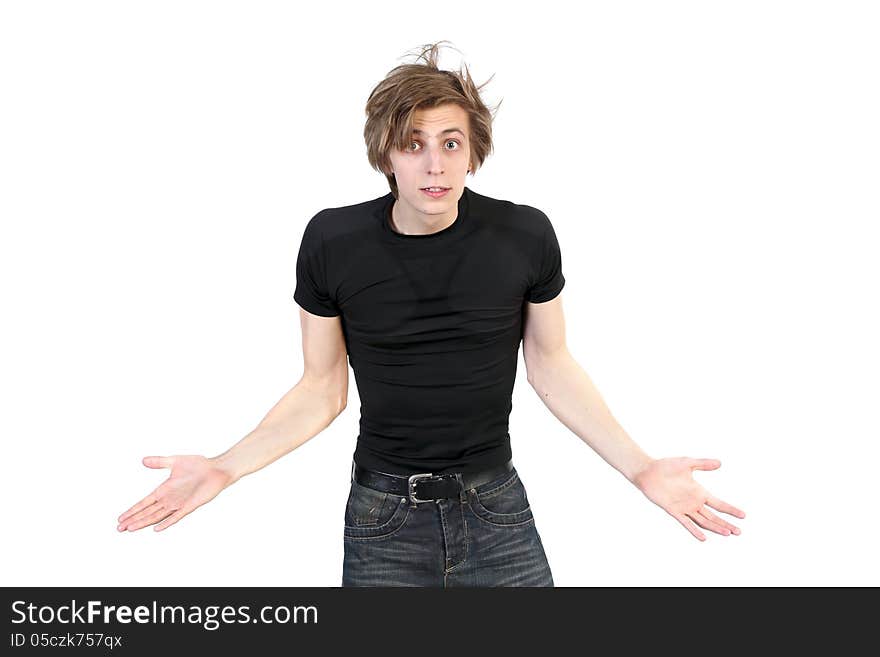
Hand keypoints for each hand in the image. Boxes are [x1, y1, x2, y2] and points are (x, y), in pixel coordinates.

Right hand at [117, 455, 233, 532]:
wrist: (217, 469)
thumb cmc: (199, 465)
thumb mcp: (175, 461)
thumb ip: (159, 462)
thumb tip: (143, 460)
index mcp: (164, 489)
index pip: (144, 503)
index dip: (132, 510)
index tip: (120, 518)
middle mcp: (169, 499)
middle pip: (147, 512)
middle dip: (133, 520)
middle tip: (118, 528)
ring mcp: (179, 503)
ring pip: (157, 516)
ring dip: (144, 522)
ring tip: (130, 529)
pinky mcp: (190, 505)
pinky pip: (176, 516)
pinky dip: (166, 522)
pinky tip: (156, 529)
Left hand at [632, 457, 745, 540]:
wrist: (648, 471)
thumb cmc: (666, 466)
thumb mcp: (687, 463)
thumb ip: (703, 464)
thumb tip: (720, 463)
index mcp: (699, 492)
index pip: (719, 503)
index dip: (730, 509)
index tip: (743, 515)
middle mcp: (694, 502)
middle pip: (714, 516)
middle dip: (726, 523)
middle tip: (739, 532)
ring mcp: (684, 507)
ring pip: (703, 521)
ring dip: (715, 527)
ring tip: (727, 534)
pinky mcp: (673, 510)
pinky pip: (686, 522)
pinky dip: (695, 530)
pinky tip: (703, 537)